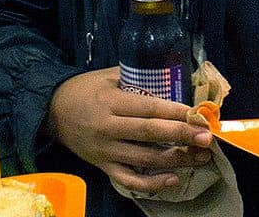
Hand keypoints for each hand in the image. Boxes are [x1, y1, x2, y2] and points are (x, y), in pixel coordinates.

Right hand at [46, 68, 213, 194]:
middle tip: (206, 138)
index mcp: (111, 101)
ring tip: (200, 158)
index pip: (149, 107)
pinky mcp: (103, 166)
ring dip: (175, 159)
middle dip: (182, 135)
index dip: (175, 112)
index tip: (197, 115)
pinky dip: (152, 183)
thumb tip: (170, 78)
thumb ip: (136, 78)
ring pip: (145, 159)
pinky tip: (173, 179)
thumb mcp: (108, 75)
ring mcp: (106, 150)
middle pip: (151, 133)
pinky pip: (130, 180)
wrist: (52, 111)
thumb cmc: (85, 88)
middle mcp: (109, 127)